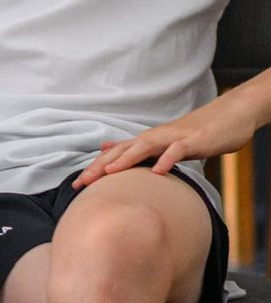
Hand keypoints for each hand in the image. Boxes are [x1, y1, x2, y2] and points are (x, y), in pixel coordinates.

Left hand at [75, 92, 262, 186]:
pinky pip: (178, 151)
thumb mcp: (162, 143)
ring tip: (110, 173)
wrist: (227, 117)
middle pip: (122, 152)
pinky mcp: (193, 141)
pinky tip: (159, 172)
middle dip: (100, 167)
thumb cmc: (194, 135)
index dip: (94, 169)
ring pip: (144, 147)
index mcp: (145, 142)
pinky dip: (168, 160)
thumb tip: (106, 148)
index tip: (75, 185)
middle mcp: (153, 138)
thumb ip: (136, 148)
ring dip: (126, 159)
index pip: (114, 156)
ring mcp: (172, 138)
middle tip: (80, 183)